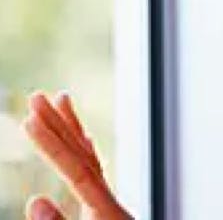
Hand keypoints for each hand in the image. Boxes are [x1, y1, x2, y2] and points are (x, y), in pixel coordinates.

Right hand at [21, 91, 132, 219]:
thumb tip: (34, 199)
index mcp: (107, 212)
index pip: (75, 170)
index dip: (51, 145)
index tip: (28, 119)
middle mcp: (112, 203)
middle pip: (83, 156)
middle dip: (58, 125)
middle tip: (36, 96)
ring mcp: (113, 208)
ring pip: (92, 159)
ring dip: (73, 129)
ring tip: (61, 98)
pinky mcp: (110, 214)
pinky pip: (97, 174)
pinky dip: (86, 153)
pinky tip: (82, 139)